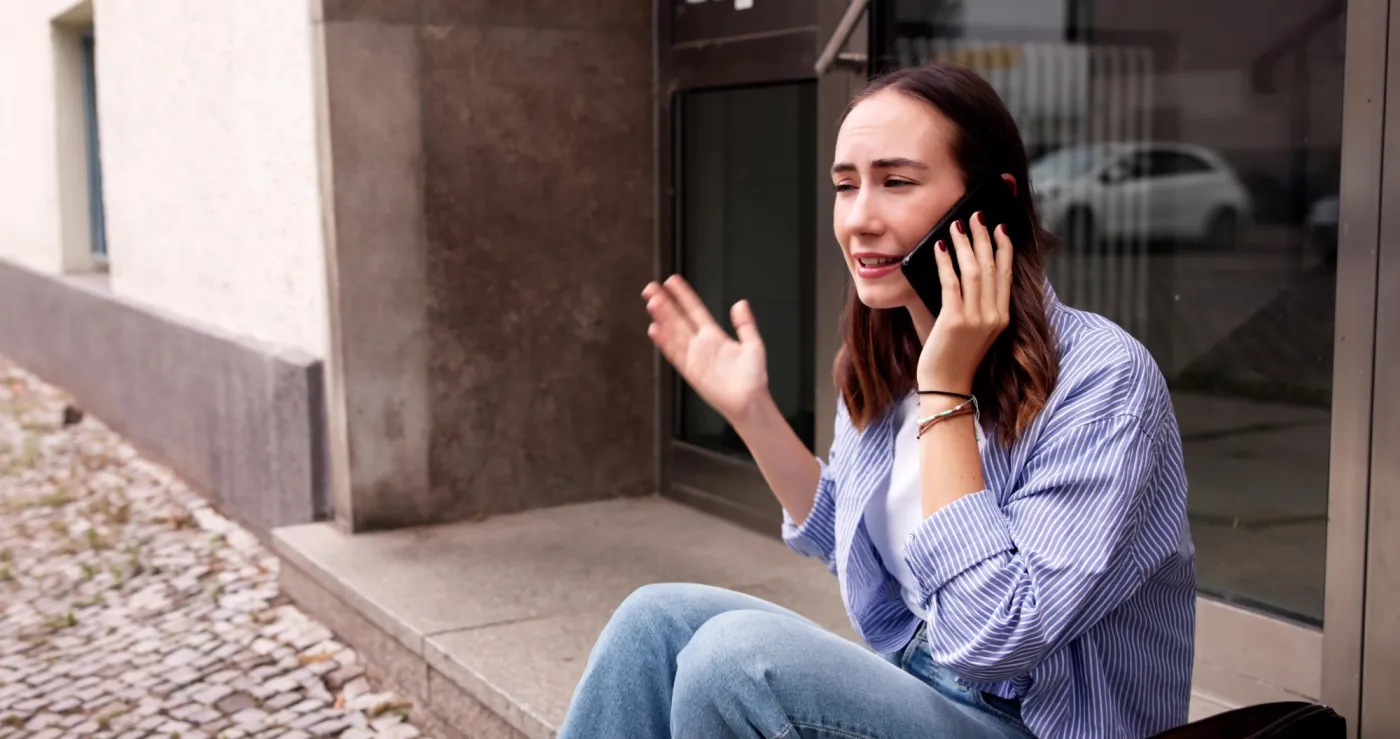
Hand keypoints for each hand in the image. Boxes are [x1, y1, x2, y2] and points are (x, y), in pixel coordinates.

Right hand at [643, 275, 770, 422]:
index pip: (694, 310)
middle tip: (650, 288)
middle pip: (678, 319)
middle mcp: (701, 344)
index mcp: (714, 335)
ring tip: (652, 302)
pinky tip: (654, 330)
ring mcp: (694, 357)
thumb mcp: (754, 345)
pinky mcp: (690, 371)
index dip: (683, 296)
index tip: (671, 281)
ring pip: (673, 333)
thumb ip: (746, 324)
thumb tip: (740, 303)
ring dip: (662, 318)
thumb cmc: (754, 378)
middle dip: (664, 303)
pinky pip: (674, 354)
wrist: (750, 402)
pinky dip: (664, 342)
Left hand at [917, 211, 1013, 391]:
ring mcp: (976, 319)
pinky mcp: (955, 321)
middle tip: (976, 216)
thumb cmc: (951, 357)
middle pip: (992, 267)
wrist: (945, 387)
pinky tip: (939, 247)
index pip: (1006, 274)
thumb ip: (965, 301)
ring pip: (974, 271)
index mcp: (1002, 317)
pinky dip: (945, 262)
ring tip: (956, 225)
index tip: (1000, 228)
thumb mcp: (967, 328)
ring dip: (965, 244)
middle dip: (983, 237)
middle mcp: (994, 316)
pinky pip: (951, 283)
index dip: (1004, 248)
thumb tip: (951, 266)